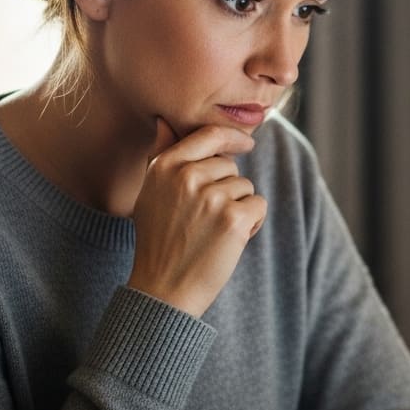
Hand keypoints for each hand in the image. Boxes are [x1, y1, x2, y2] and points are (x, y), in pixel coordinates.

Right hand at [128, 119, 266, 316]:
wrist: (164, 289)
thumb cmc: (159, 240)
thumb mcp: (150, 193)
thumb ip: (161, 154)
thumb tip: (165, 120)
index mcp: (165, 167)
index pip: (208, 135)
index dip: (232, 137)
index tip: (247, 143)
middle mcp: (187, 177)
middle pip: (230, 165)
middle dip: (228, 188)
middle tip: (206, 219)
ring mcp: (211, 197)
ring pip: (245, 187)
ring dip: (239, 208)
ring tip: (213, 232)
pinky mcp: (234, 218)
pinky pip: (258, 204)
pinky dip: (253, 223)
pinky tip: (231, 240)